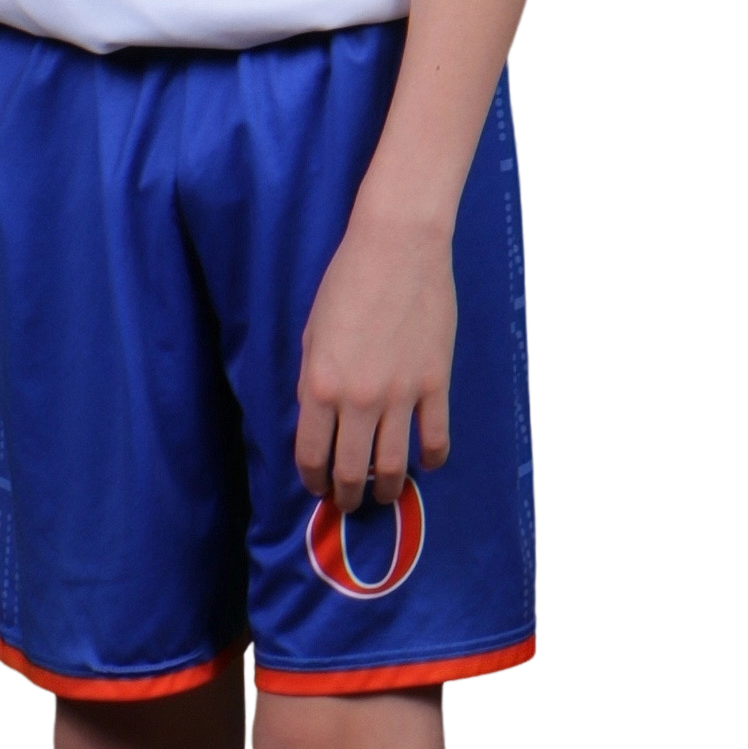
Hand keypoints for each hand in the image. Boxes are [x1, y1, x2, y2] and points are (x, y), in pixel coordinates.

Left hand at [294, 197, 455, 511]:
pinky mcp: (435, 385)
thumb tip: (319, 420)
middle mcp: (357, 401)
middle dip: (347, 495)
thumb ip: (312, 380)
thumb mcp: (312, 333)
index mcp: (318, 386)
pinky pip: (436, 439)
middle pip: (351, 471)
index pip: (311, 455)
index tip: (318, 487)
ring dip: (386, 489)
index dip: (313, 480)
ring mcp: (400, 396)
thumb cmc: (346, 282)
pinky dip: (431, 459)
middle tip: (349, 501)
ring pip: (392, 466)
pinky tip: (426, 463)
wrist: (398, 248)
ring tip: (384, 493)